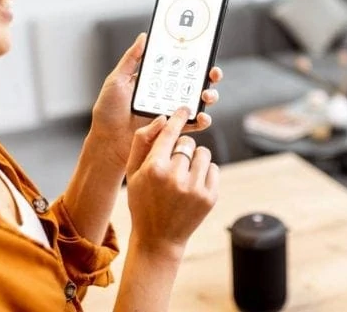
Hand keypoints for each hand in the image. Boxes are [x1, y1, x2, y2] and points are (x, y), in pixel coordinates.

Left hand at [88, 33, 223, 168]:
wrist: (106, 140)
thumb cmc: (108, 110)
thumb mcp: (117, 79)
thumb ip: (131, 58)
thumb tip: (144, 37)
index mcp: (156, 80)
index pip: (180, 65)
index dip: (195, 58)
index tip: (204, 52)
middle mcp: (167, 94)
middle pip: (195, 82)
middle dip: (209, 76)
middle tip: (212, 73)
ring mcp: (172, 112)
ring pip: (198, 102)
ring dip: (209, 97)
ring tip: (206, 95)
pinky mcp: (173, 130)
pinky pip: (192, 125)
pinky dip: (202, 121)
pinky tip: (202, 117)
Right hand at [125, 108, 218, 258]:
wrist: (158, 238)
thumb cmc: (142, 201)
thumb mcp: (132, 173)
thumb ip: (142, 143)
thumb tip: (162, 119)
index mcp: (154, 168)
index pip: (170, 133)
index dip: (178, 118)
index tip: (184, 108)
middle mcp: (176, 177)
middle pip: (187, 143)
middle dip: (181, 149)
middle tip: (174, 163)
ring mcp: (195, 188)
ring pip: (203, 153)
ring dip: (195, 159)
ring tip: (183, 175)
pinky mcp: (210, 197)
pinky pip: (214, 168)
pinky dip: (205, 172)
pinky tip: (192, 184)